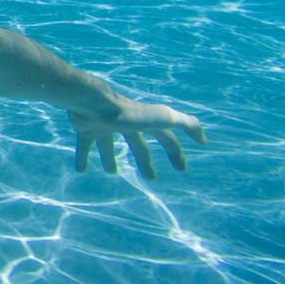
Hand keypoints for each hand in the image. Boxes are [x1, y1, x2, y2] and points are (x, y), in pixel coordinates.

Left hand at [69, 96, 206, 179]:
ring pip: (108, 144)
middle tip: (151, 179)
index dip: (175, 152)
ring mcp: (104, 125)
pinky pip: (84, 145)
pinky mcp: (85, 128)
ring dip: (110, 158)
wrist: (93, 104)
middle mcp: (124, 123)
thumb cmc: (129, 114)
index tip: (182, 169)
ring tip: (111, 172)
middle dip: (145, 161)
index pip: (165, 138)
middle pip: (137, 144)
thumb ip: (186, 124)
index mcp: (144, 122)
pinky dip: (82, 157)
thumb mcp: (163, 118)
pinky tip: (81, 170)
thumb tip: (203, 138)